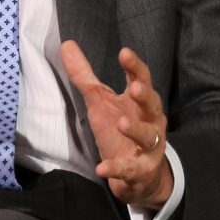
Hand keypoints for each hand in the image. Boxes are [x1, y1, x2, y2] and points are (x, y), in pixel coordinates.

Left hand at [60, 41, 172, 207]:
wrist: (138, 174)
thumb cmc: (120, 128)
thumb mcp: (99, 102)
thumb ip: (85, 76)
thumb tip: (66, 44)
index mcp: (139, 101)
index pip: (141, 78)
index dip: (134, 66)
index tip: (124, 53)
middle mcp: (150, 120)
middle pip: (152, 104)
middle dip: (144, 96)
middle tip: (134, 89)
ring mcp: (149, 146)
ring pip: (148, 137)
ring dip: (136, 130)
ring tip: (121, 124)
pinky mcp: (141, 170)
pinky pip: (131, 169)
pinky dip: (117, 168)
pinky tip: (102, 168)